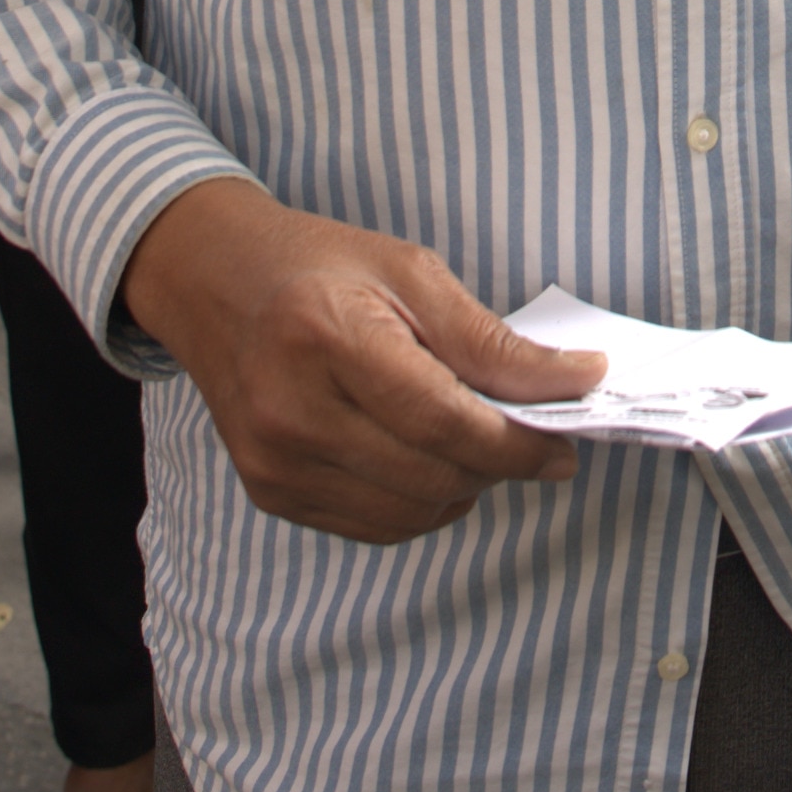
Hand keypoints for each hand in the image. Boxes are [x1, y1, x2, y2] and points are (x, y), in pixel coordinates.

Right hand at [120, 180, 604, 542]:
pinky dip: (420, 502)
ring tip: (473, 439)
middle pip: (433, 477)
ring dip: (463, 487)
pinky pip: (375, 524)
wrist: (215, 283)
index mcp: (328, 338)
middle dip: (499, 464)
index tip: (569, 438)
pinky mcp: (270, 492)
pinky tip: (425, 458)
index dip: (518, 442)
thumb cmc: (321, 266)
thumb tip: (575, 382)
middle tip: (533, 436)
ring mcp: (274, 462)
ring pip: (411, 514)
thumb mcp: (411, 273)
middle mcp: (292, 411)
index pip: (444, 422)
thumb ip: (489, 340)